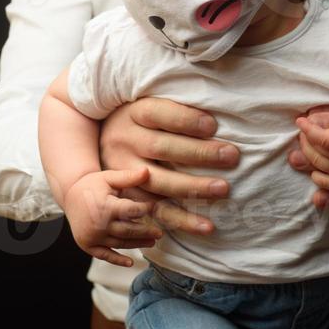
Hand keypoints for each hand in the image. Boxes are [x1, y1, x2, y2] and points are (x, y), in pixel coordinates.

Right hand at [63, 167, 163, 266]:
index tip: (156, 208)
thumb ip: (129, 177)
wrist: (69, 195)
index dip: (145, 209)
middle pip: (128, 231)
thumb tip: (148, 171)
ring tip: (152, 242)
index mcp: (105, 206)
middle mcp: (98, 224)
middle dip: (146, 232)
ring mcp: (92, 237)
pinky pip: (104, 255)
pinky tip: (130, 263)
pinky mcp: (87, 245)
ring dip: (137, 244)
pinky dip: (117, 260)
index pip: (131, 211)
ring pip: (119, 243)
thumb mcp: (109, 177)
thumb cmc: (92, 184)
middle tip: (160, 233)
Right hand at [99, 98, 239, 235]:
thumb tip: (217, 114)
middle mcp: (124, 141)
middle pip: (161, 148)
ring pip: (158, 182)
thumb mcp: (149, 101)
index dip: (186, 120)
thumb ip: (177, 105)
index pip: (159, 114)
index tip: (213, 125)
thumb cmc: (140, 118)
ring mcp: (123, 171)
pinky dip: (182, 220)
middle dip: (199, 153)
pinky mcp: (129, 197)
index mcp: (133, 113)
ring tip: (222, 189)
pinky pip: (155, 211)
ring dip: (193, 188)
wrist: (97, 140)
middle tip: (231, 156)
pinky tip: (206, 226)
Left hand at [288, 99, 328, 208]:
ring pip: (316, 165)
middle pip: (315, 152)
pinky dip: (314, 171)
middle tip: (304, 127)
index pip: (322, 138)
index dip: (308, 129)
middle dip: (305, 138)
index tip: (300, 120)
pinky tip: (315, 159)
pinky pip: (322, 181)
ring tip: (307, 139)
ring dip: (307, 152)